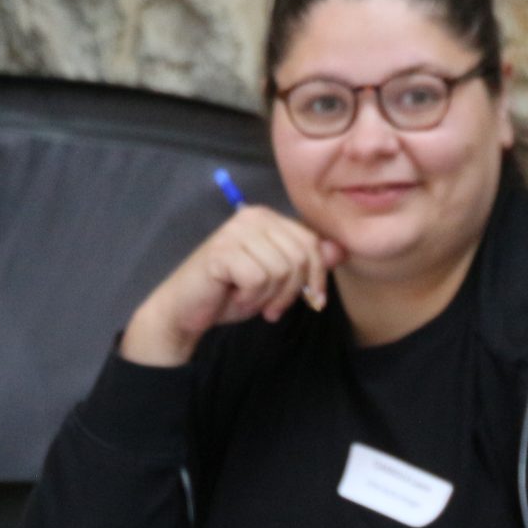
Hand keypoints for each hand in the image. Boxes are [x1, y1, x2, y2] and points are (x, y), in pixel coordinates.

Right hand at [120, 207, 346, 366]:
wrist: (188, 310)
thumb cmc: (232, 293)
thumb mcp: (278, 280)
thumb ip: (306, 263)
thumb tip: (339, 250)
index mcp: (268, 219)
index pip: (311, 242)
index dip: (317, 277)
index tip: (312, 301)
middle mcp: (252, 217)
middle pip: (299, 256)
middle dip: (291, 291)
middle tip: (271, 307)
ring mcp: (235, 231)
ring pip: (281, 269)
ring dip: (268, 296)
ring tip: (249, 298)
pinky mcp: (221, 251)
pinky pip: (258, 279)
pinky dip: (250, 298)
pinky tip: (234, 296)